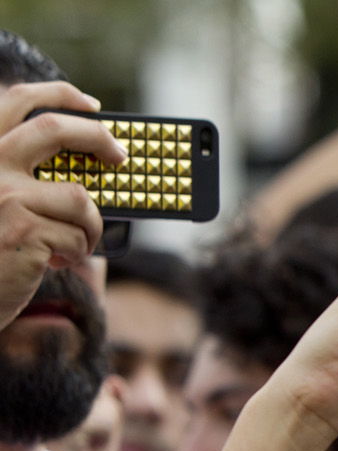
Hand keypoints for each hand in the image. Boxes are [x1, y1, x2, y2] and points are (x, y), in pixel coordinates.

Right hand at [0, 82, 124, 327]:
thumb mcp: (0, 198)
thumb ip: (24, 172)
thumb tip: (89, 157)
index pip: (17, 100)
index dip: (59, 95)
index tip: (92, 106)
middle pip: (54, 129)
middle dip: (97, 137)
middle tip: (119, 155)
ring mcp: (4, 196)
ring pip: (80, 197)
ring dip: (90, 224)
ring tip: (74, 241)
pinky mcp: (23, 231)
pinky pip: (78, 236)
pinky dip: (77, 251)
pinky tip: (56, 261)